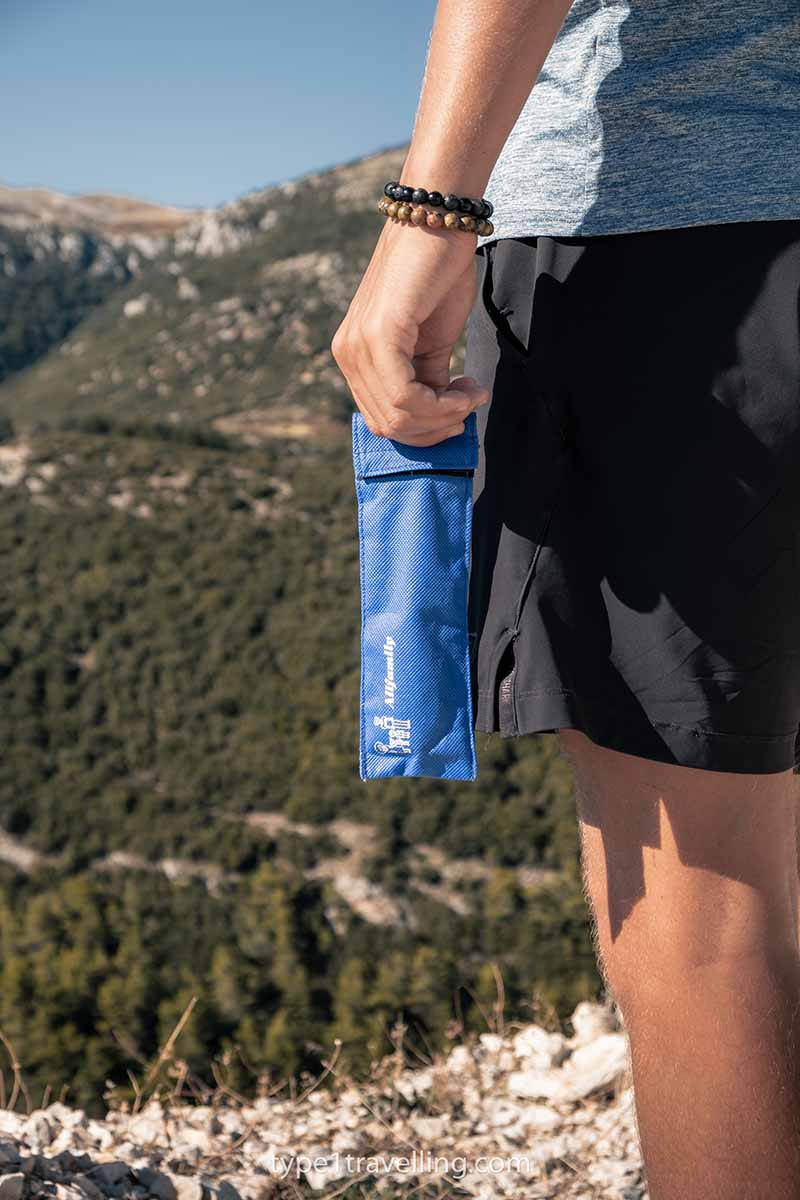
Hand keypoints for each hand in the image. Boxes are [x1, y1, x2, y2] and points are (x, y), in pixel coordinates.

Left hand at [331, 217, 489, 446]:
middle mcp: (347, 353)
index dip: (425, 431)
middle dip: (437, 427)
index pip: (381, 419)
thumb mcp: (432, 342)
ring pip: (399, 416)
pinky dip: (442, 404)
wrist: (438, 218)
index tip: (462, 413)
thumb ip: (428, 380)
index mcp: (355, 355)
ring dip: (445, 415)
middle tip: (470, 403)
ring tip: (473, 391)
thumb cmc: (438, 274)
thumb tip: (442, 417)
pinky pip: (404, 397)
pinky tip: (467, 387)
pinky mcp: (378, 335)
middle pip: (389, 425)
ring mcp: (358, 345)